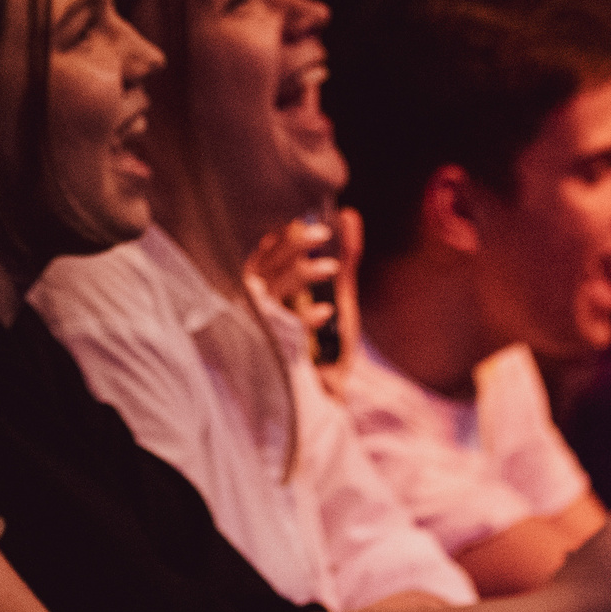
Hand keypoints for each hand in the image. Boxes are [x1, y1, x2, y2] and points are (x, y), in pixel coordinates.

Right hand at [245, 205, 364, 378]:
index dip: (278, 239)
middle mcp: (261, 309)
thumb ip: (346, 257)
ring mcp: (265, 331)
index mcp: (270, 294)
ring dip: (299, 275)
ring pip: (271, 292)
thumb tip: (349, 214)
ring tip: (330, 267)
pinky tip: (326, 312)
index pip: (264, 258)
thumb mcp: (341, 296)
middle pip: (265, 268)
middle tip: (321, 233)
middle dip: (291, 246)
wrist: (329, 397)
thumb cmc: (328, 345)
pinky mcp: (275, 352)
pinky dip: (306, 319)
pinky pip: (285, 331)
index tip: (299, 221)